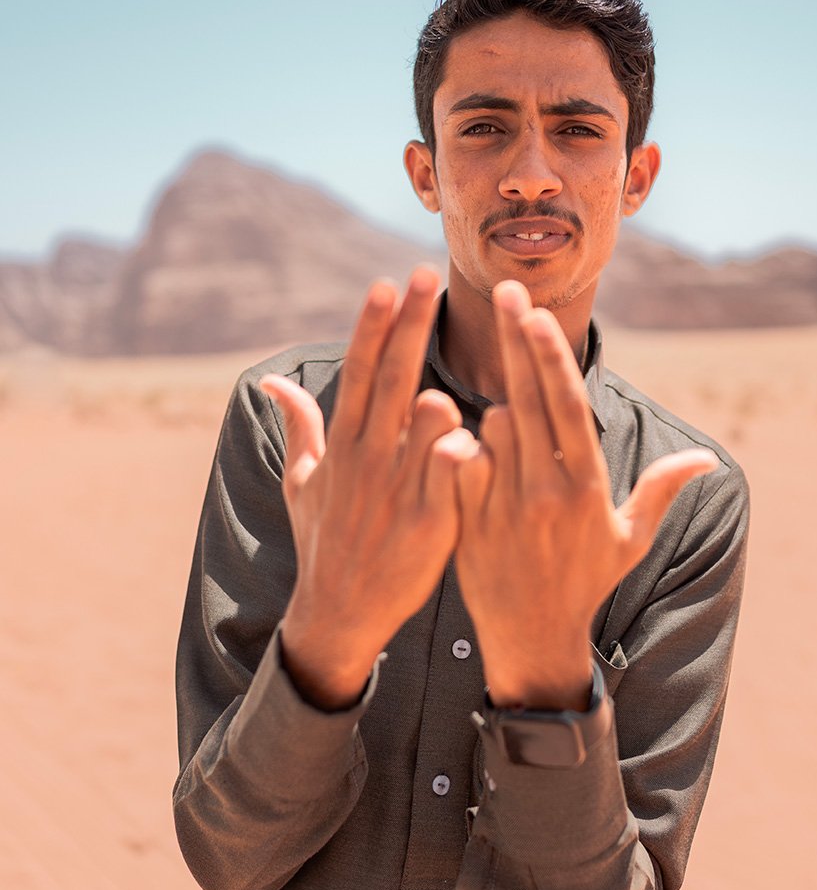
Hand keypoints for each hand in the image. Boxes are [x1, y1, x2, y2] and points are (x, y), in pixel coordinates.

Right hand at [261, 267, 476, 709]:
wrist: (338, 612)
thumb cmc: (325, 540)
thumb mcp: (302, 481)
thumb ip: (299, 426)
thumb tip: (270, 382)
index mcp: (344, 444)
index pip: (359, 372)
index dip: (372, 326)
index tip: (386, 282)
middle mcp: (368, 459)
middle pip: (390, 379)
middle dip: (408, 326)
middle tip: (425, 277)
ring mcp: (398, 490)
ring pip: (426, 424)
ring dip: (436, 400)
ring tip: (441, 397)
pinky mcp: (429, 523)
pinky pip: (452, 475)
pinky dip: (461, 453)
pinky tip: (473, 440)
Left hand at [455, 280, 717, 710]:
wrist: (533, 638)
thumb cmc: (587, 583)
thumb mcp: (631, 540)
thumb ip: (662, 491)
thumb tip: (707, 457)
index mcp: (587, 488)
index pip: (565, 406)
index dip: (549, 355)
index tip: (535, 312)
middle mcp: (545, 493)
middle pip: (527, 400)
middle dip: (515, 342)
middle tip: (503, 291)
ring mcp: (503, 507)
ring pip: (490, 427)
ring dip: (497, 410)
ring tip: (510, 422)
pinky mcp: (468, 521)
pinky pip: (458, 462)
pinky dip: (460, 443)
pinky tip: (459, 435)